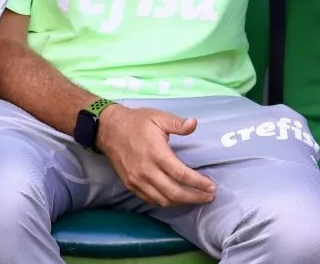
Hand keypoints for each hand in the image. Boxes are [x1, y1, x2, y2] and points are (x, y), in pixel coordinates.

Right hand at [96, 105, 216, 207]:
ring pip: (163, 200)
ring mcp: (137, 180)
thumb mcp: (158, 117)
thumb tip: (194, 123)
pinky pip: (150, 199)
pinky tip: (174, 198)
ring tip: (195, 199)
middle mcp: (147, 171)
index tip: (211, 186)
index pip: (181, 175)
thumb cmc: (136, 122)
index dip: (198, 183)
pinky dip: (165, 202)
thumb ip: (177, 123)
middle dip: (194, 197)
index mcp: (156, 153)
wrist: (108, 129)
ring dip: (181, 202)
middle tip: (208, 196)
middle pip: (174, 192)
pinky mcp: (130, 184)